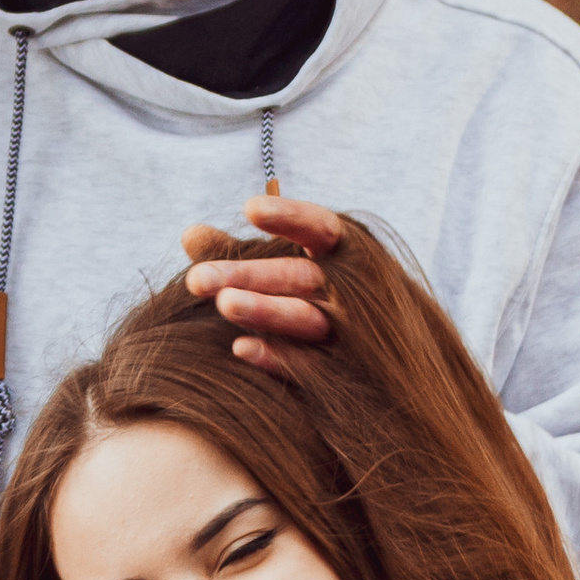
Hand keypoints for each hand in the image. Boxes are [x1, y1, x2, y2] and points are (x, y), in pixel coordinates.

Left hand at [183, 192, 341, 377]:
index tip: (251, 209)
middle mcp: (348, 290)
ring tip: (224, 305)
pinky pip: (308, 365)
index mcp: (341, 254)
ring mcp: (348, 332)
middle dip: (248, 275)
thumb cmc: (327, 295)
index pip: (320, 228)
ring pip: (306, 320)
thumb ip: (240, 252)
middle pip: (299, 277)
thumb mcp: (291, 266)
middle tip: (196, 279)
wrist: (389, 350)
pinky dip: (276, 356)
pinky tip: (240, 348)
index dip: (290, 216)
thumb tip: (189, 235)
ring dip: (265, 311)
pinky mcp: (341, 370)